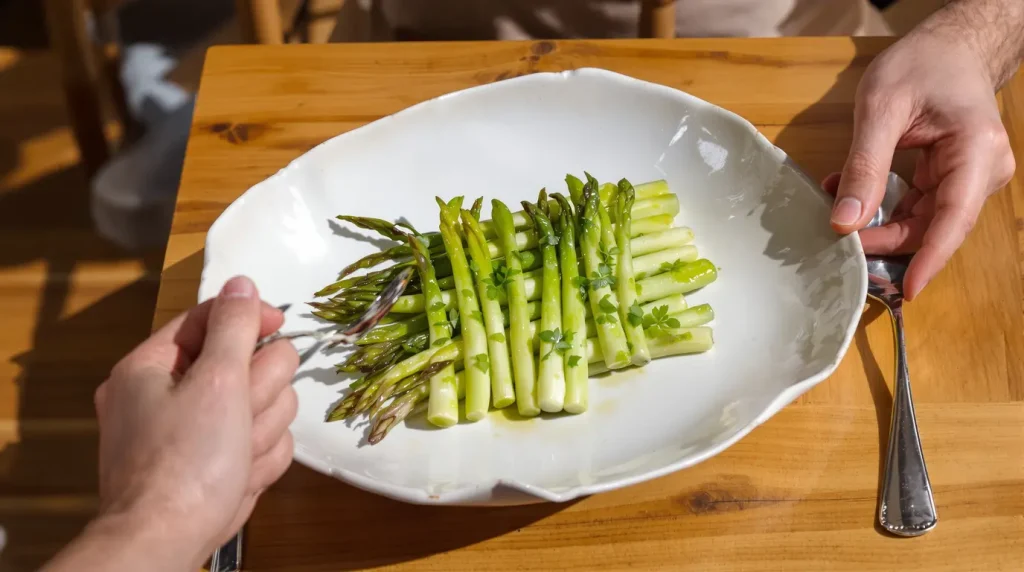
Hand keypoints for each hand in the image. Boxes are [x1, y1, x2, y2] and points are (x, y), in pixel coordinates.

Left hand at [49, 276, 299, 569]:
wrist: (168, 542)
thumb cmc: (185, 463)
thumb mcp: (217, 381)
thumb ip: (235, 327)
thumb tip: (241, 284)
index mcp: (152, 367)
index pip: (211, 319)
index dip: (250, 319)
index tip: (280, 323)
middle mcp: (168, 396)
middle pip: (247, 364)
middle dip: (258, 392)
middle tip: (243, 414)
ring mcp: (195, 434)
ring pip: (263, 406)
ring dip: (262, 429)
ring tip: (240, 454)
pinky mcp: (217, 463)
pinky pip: (261, 443)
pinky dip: (258, 459)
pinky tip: (241, 476)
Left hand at [828, 21, 1014, 299]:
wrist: (951, 46)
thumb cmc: (921, 64)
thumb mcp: (880, 109)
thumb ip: (862, 166)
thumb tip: (843, 222)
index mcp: (975, 151)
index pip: (953, 218)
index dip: (929, 258)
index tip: (905, 289)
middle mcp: (982, 172)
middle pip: (934, 228)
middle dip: (886, 242)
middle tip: (837, 246)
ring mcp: (971, 179)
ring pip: (924, 223)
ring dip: (879, 226)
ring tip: (835, 213)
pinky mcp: (953, 180)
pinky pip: (918, 209)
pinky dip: (883, 209)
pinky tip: (848, 197)